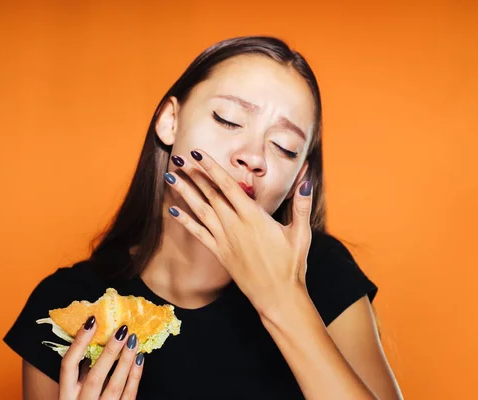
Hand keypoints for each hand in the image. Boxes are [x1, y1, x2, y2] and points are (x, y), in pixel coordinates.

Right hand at [59, 317, 143, 399]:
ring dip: (125, 361)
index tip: (92, 321)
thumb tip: (93, 343)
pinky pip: (129, 395)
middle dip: (109, 352)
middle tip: (122, 330)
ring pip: (114, 386)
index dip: (79, 342)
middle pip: (95, 376)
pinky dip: (135, 376)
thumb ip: (81, 374)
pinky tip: (140, 359)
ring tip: (134, 340)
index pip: (68, 365)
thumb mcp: (73, 393)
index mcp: (66, 395)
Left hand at [165, 150, 313, 313]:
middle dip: (194, 175)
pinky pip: (199, 234)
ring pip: (201, 211)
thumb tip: (306, 181)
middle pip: (210, 195)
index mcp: (254, 217)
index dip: (211, 168)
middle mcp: (235, 226)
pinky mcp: (220, 253)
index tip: (198, 154)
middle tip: (179, 159)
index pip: (228, 186)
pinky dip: (186, 221)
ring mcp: (225, 240)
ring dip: (185, 193)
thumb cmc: (292, 265)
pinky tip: (173, 211)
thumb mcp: (301, 233)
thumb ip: (302, 204)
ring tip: (171, 177)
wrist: (278, 296)